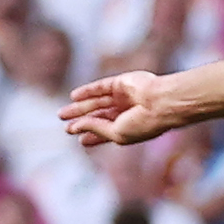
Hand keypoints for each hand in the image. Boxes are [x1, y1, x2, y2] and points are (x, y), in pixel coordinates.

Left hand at [60, 73, 187, 146]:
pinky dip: (87, 91)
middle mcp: (126, 113)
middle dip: (81, 121)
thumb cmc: (143, 123)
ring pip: (96, 102)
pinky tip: (74, 96)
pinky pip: (100, 87)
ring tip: (62, 114)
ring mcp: (123, 97)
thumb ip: (95, 128)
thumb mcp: (116, 133)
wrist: (161, 103)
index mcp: (128, 128)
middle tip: (64, 125)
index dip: (92, 136)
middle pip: (99, 116)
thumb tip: (74, 127)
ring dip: (80, 107)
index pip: (106, 132)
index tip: (79, 140)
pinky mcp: (121, 83)